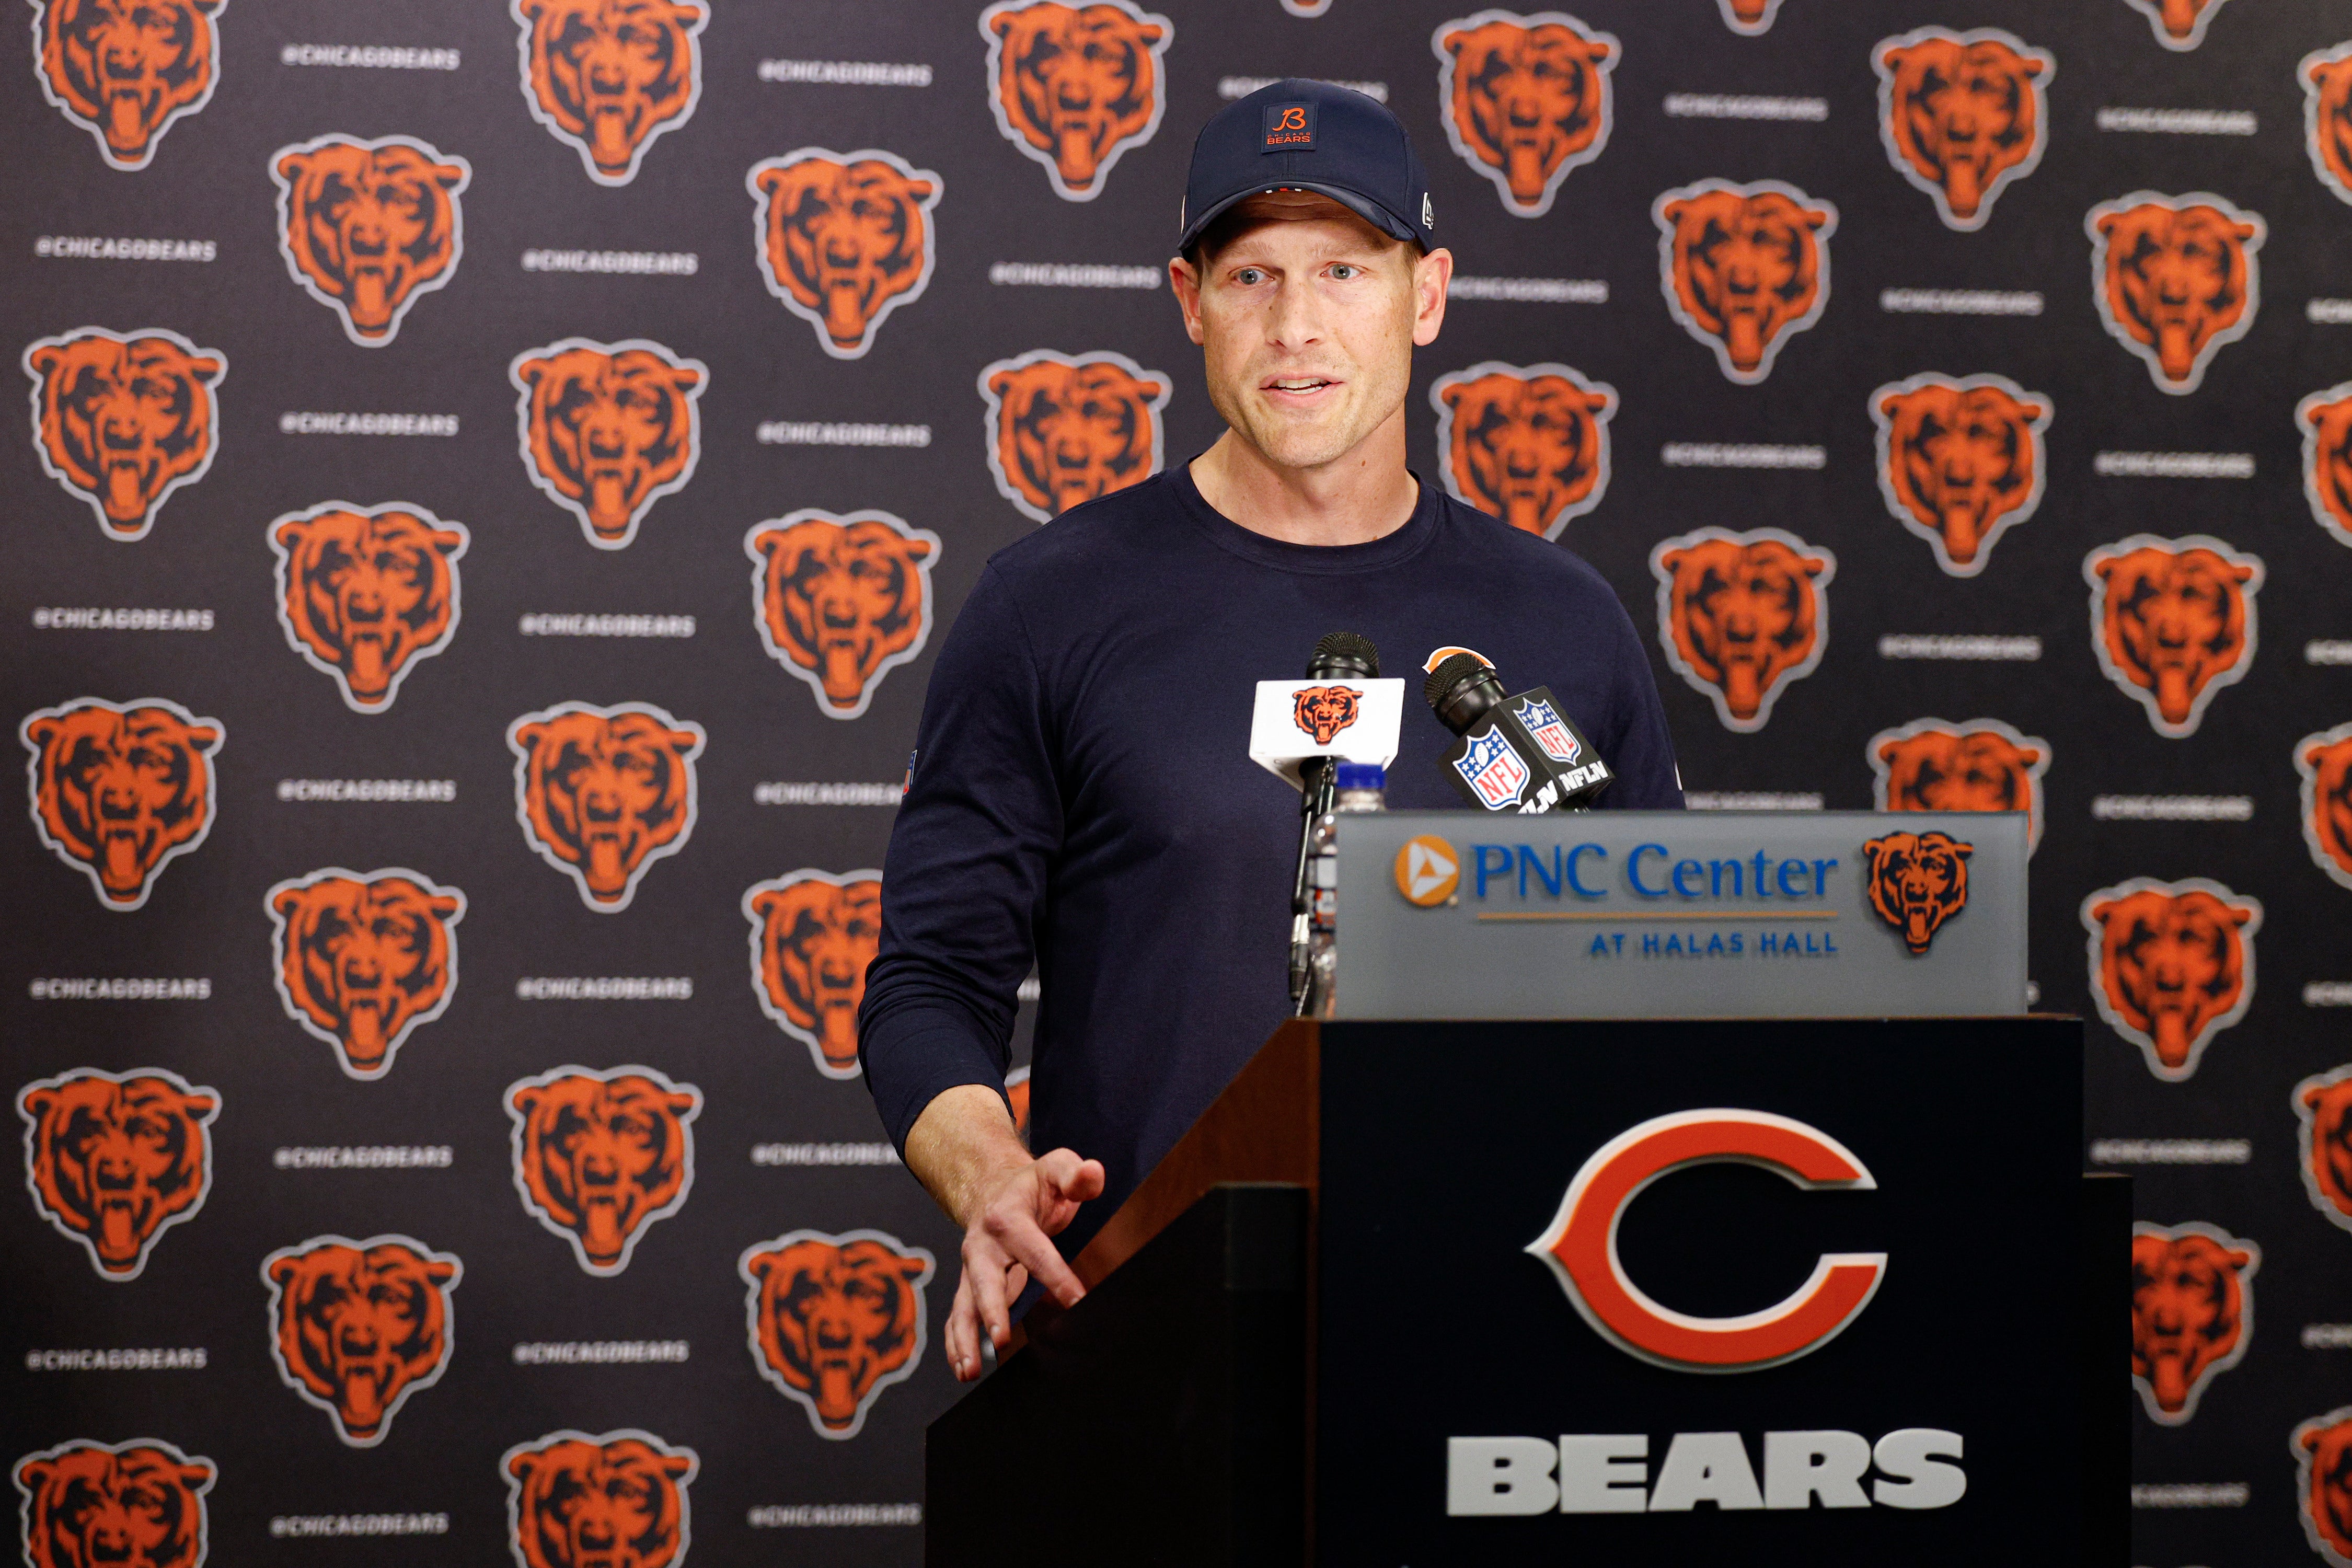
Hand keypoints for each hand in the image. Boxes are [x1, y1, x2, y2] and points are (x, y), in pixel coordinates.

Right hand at [943, 1147, 1104, 1381]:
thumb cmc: (1033, 1184)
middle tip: (1001, 1338)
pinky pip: (957, 1316)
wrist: (992, 1188)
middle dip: (992, 1310)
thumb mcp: (1057, 1167)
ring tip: (970, 1371)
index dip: (1057, 1276)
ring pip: (963, 1305)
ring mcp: (971, 1268)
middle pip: (986, 1281)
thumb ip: (1076, 1173)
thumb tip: (1092, 1174)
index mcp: (1007, 1216)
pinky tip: (962, 1369)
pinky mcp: (968, 1285)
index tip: (1078, 1301)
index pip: (1035, 1250)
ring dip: (965, 1338)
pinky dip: (955, 1343)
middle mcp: (983, 1245)